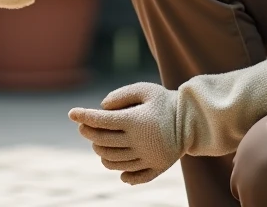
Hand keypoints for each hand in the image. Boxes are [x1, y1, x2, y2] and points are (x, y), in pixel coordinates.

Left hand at [68, 58, 266, 183]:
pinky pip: (133, 176)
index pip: (100, 121)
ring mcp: (146, 157)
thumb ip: (122, 95)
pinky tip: (118, 167)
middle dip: (89, 133)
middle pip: (102, 142)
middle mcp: (138, 141)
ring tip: (101, 143)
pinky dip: (122, 173)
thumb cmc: (167, 102)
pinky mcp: (156, 167)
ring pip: (112, 161)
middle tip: (85, 127)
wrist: (194, 120)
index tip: (71, 113)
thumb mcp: (146, 90)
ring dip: (101, 152)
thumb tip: (101, 107)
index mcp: (135, 121)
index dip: (83, 116)